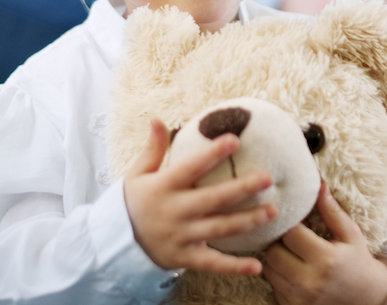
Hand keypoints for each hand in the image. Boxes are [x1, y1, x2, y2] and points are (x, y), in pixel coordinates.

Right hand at [122, 119, 275, 275]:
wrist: (113, 244)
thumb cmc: (133, 203)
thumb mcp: (137, 174)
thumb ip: (153, 148)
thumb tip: (156, 118)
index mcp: (163, 187)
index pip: (190, 167)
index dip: (212, 154)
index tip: (234, 139)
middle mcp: (174, 211)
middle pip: (213, 199)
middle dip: (241, 188)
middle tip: (267, 178)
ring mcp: (180, 237)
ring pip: (218, 229)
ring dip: (247, 221)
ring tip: (272, 212)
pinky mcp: (184, 258)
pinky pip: (212, 263)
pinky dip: (234, 267)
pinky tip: (257, 266)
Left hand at [263, 182, 386, 304]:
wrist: (365, 297)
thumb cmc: (357, 260)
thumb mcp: (350, 234)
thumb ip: (332, 211)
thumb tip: (319, 185)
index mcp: (325, 259)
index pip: (290, 234)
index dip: (290, 224)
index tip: (294, 219)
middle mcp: (309, 281)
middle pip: (273, 252)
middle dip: (279, 241)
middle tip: (291, 236)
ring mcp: (299, 297)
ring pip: (269, 269)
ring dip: (276, 258)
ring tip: (291, 252)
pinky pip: (273, 285)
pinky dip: (279, 275)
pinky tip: (293, 269)